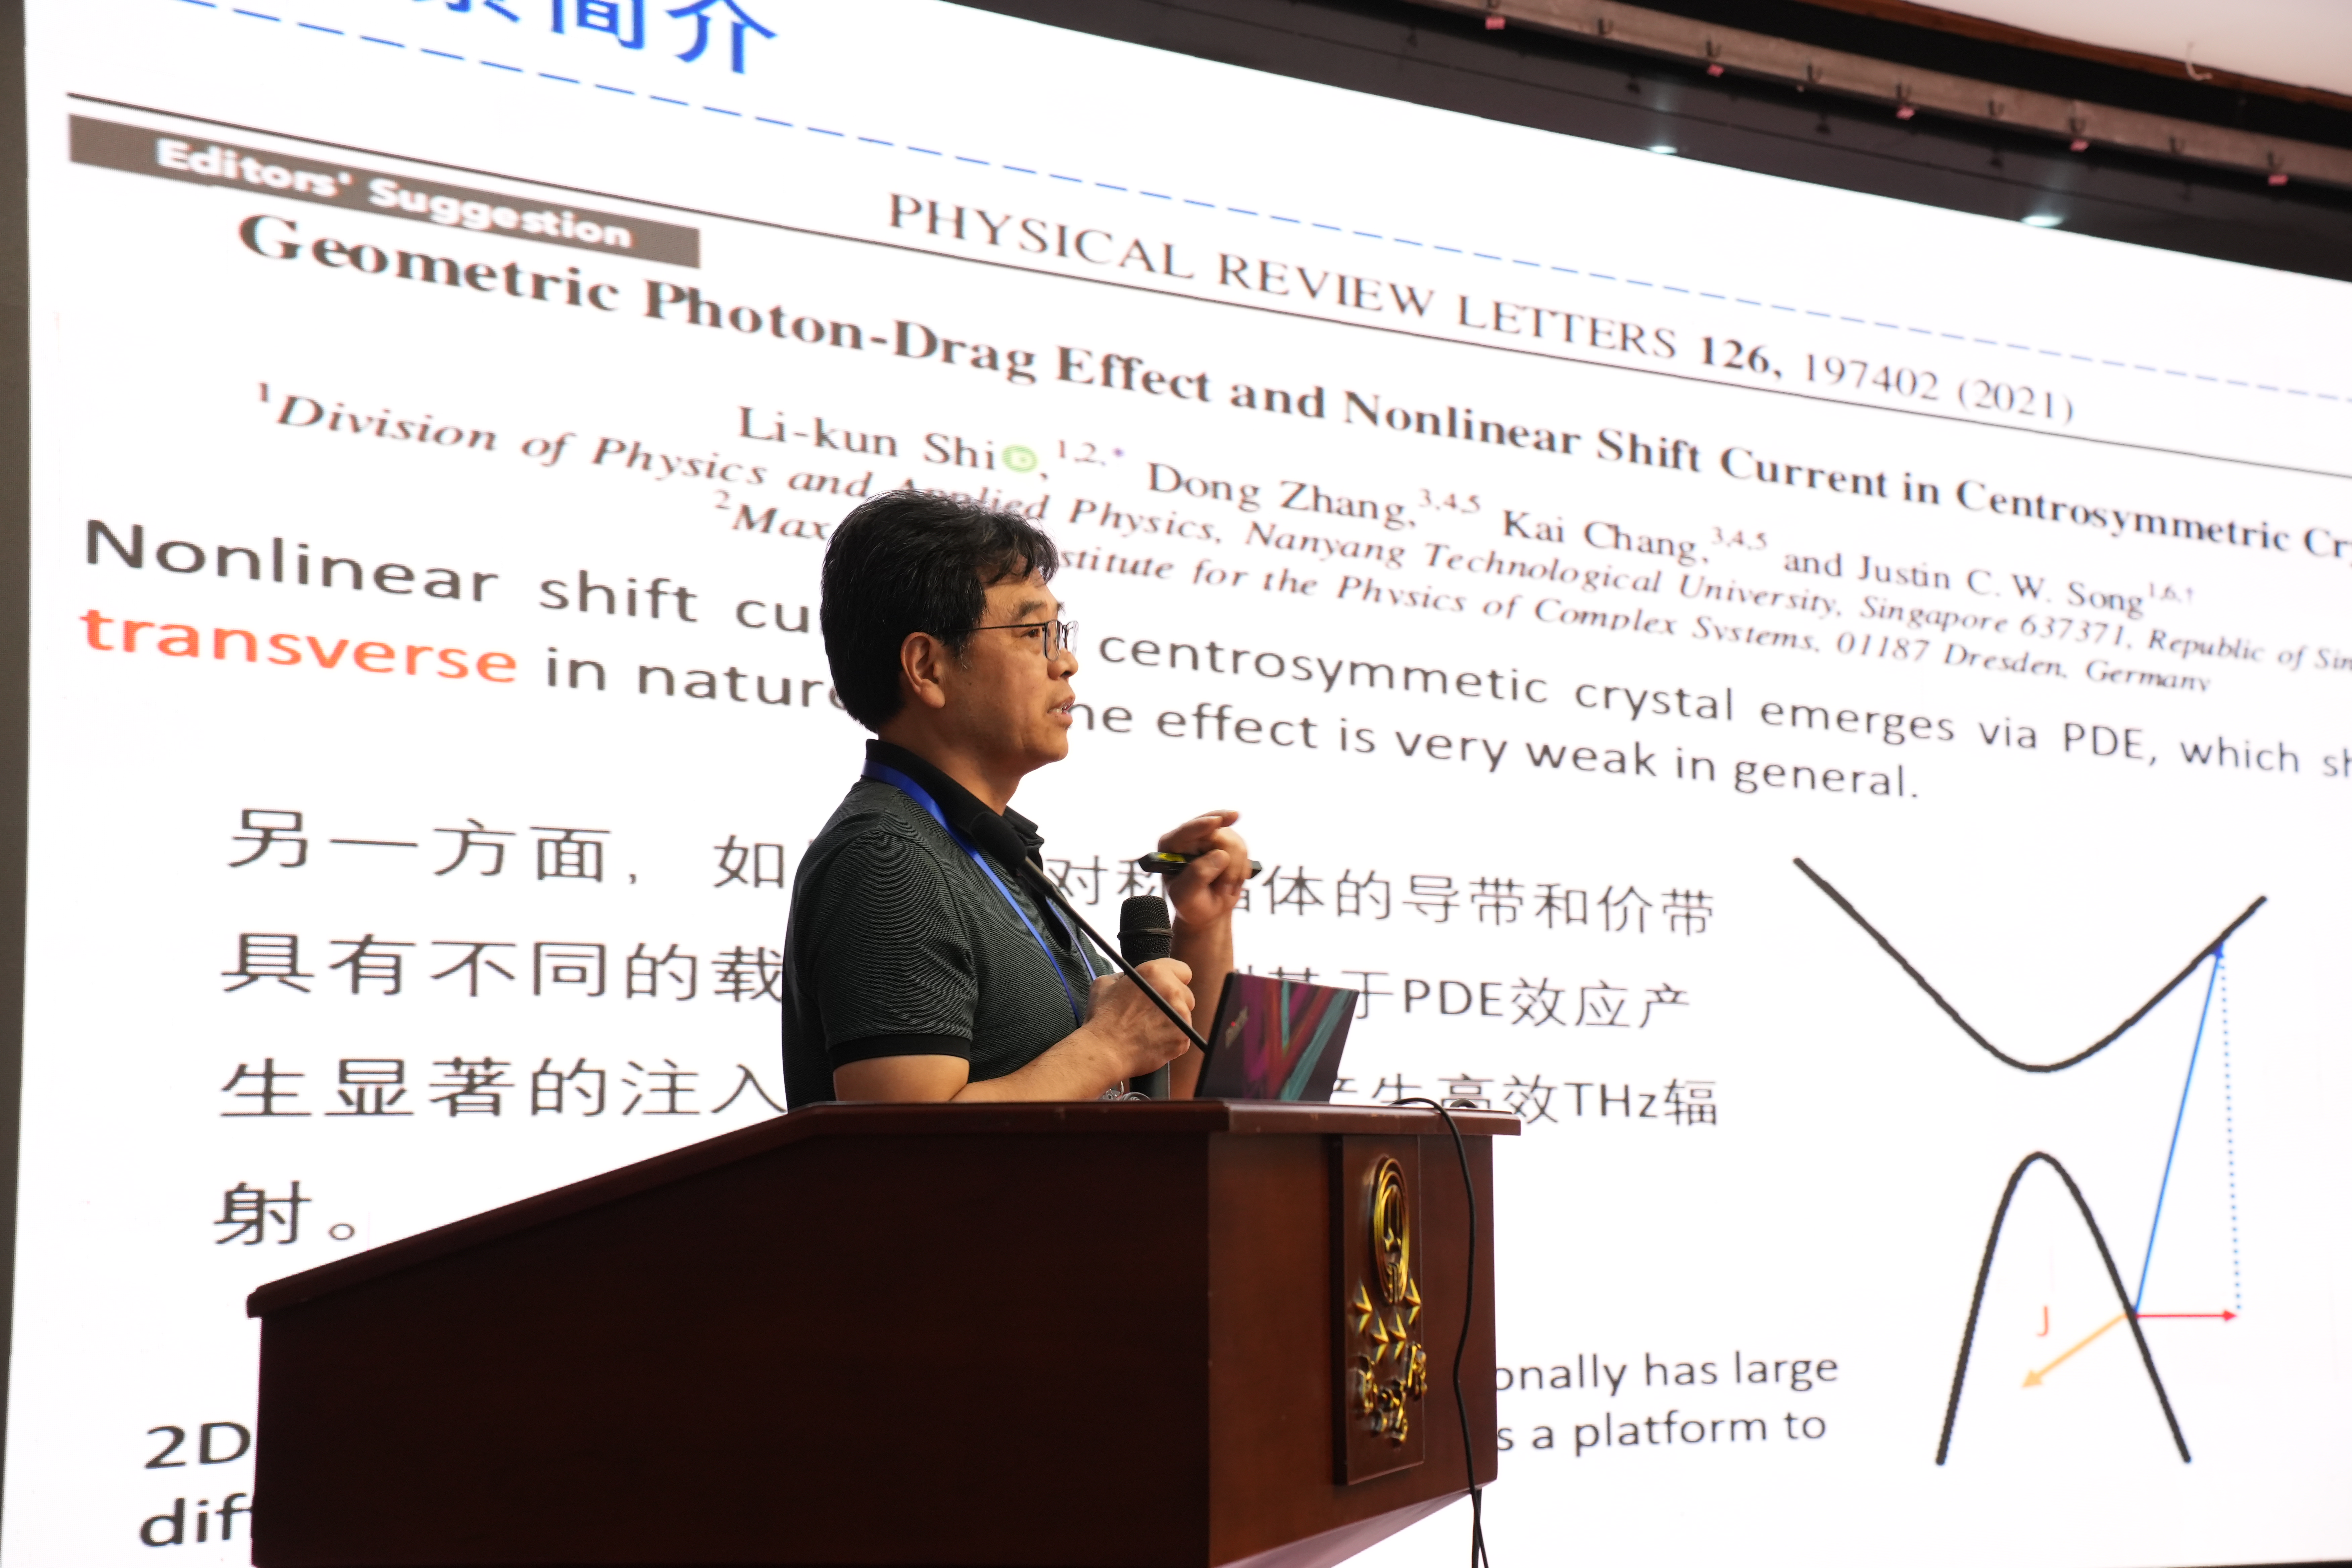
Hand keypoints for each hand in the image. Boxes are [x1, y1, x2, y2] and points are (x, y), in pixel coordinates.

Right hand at [1080, 957, 1194, 1080]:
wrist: (1105, 1051)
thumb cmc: (1103, 1018)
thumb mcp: (1104, 984)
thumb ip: (1122, 976)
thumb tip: (1127, 978)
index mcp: (1155, 973)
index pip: (1183, 970)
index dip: (1173, 980)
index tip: (1166, 989)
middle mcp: (1173, 991)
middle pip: (1185, 995)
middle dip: (1173, 1002)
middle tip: (1154, 1012)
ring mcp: (1182, 1016)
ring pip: (1185, 1016)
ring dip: (1173, 1021)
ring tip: (1150, 1029)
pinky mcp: (1183, 1038)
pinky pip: (1182, 1036)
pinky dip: (1171, 1039)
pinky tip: (1153, 1041)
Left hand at [1156, 810, 1249, 929]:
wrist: (1207, 909)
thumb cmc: (1191, 903)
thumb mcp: (1185, 897)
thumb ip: (1197, 875)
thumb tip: (1220, 855)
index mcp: (1171, 847)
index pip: (1185, 831)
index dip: (1201, 825)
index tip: (1216, 821)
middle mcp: (1191, 837)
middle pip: (1217, 835)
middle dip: (1228, 865)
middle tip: (1224, 889)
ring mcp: (1211, 836)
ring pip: (1235, 843)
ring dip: (1234, 871)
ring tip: (1224, 889)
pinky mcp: (1228, 841)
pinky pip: (1244, 849)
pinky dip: (1241, 869)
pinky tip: (1231, 882)